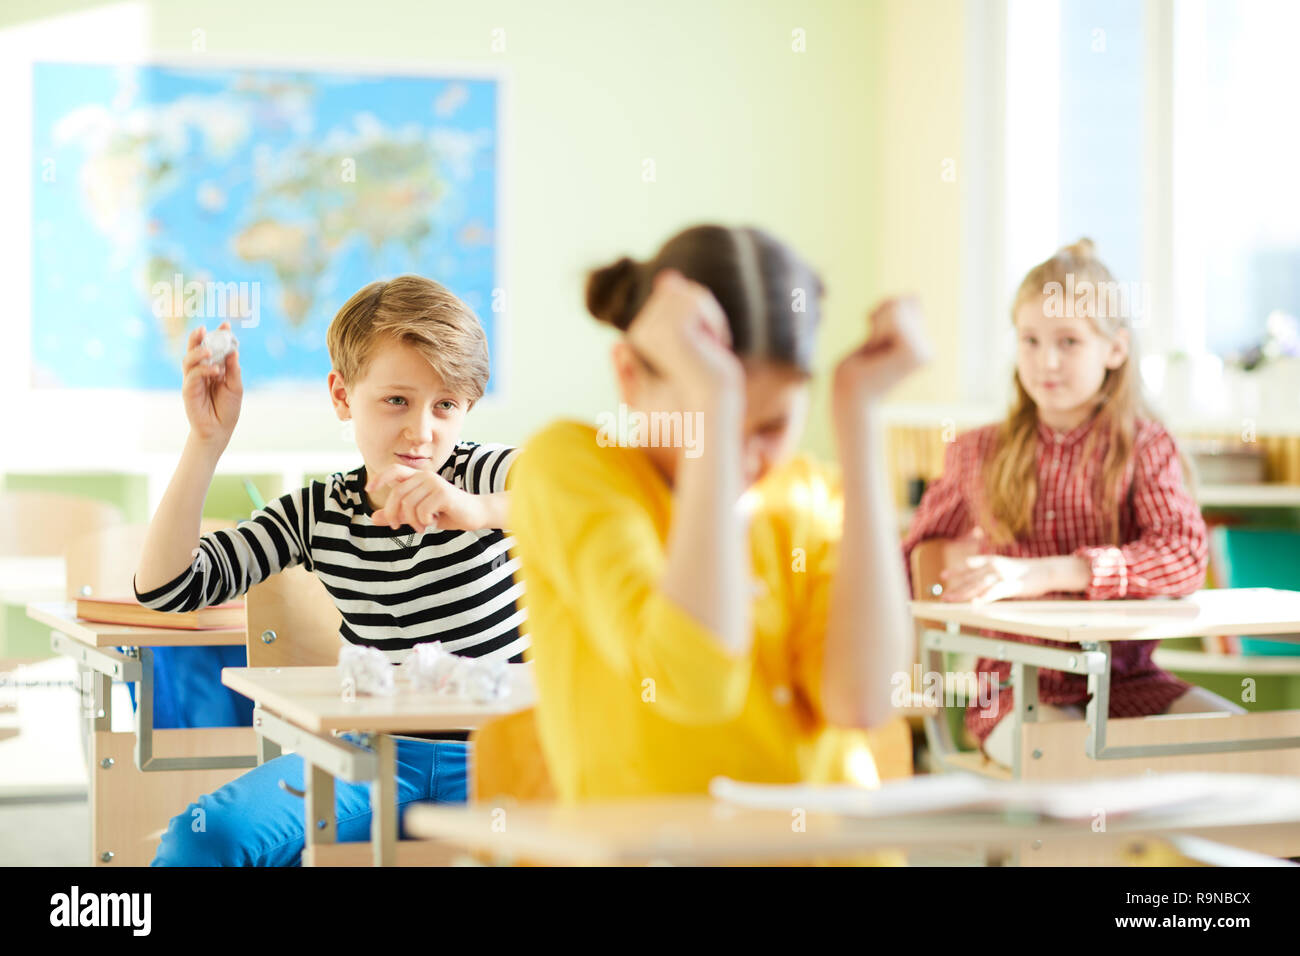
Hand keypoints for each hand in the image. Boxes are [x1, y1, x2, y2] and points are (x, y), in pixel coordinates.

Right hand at [182, 322, 241, 445]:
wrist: (219, 429)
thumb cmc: (228, 408)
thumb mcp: (236, 387)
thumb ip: (233, 370)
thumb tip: (233, 352)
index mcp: (215, 367)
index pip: (215, 347)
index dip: (219, 335)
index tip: (226, 324)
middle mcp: (202, 370)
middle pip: (196, 349)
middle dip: (198, 336)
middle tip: (203, 328)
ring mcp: (193, 379)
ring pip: (189, 359)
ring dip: (198, 352)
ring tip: (209, 349)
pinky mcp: (188, 389)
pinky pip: (192, 375)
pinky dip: (203, 369)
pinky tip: (215, 370)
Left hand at [366, 466, 483, 532]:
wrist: (474, 514)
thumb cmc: (447, 513)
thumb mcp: (418, 515)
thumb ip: (398, 515)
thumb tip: (373, 518)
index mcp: (419, 478)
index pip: (394, 470)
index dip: (380, 478)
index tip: (368, 489)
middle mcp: (425, 477)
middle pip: (397, 494)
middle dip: (393, 513)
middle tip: (397, 526)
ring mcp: (434, 483)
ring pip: (408, 505)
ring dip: (412, 521)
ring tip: (422, 527)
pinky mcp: (443, 493)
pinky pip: (422, 510)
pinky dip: (424, 521)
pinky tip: (434, 522)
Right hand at [625, 269, 742, 402]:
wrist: (708, 419)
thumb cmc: (699, 392)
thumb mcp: (686, 347)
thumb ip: (669, 311)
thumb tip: (667, 276)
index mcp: (640, 338)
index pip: (670, 294)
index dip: (697, 312)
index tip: (705, 347)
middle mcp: (640, 334)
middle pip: (675, 290)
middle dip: (703, 310)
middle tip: (712, 346)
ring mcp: (651, 333)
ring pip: (684, 292)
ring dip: (708, 314)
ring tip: (713, 344)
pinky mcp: (668, 333)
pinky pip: (693, 299)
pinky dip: (713, 318)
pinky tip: (717, 344)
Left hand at [833, 297, 930, 411]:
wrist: (851, 395)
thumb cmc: (857, 367)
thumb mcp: (877, 330)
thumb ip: (895, 311)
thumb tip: (916, 296)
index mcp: (921, 345)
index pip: (907, 302)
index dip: (882, 313)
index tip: (874, 340)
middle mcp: (928, 349)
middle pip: (902, 302)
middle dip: (879, 318)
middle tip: (872, 348)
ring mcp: (925, 352)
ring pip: (898, 308)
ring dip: (877, 324)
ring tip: (874, 350)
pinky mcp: (917, 353)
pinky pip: (896, 317)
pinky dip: (878, 327)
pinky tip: (876, 350)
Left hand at [939, 555, 1054, 603]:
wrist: (1047, 570)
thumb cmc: (1028, 572)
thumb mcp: (1008, 568)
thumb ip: (995, 574)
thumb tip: (984, 584)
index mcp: (993, 561)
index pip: (970, 566)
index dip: (956, 571)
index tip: (943, 576)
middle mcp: (994, 566)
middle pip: (971, 578)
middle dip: (956, 588)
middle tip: (943, 596)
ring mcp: (1002, 575)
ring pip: (978, 585)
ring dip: (963, 593)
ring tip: (950, 599)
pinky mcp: (1011, 586)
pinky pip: (993, 593)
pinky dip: (983, 598)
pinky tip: (974, 604)